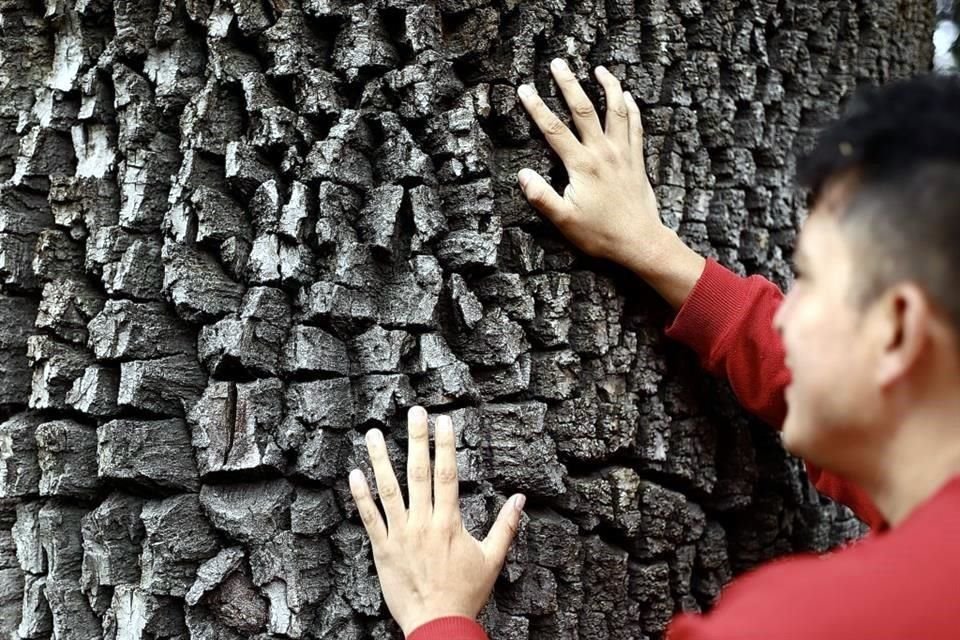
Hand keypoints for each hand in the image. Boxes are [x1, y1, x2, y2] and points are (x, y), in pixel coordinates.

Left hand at [349, 407, 525, 636]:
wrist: (438, 624)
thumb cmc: (466, 593)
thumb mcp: (492, 559)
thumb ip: (505, 526)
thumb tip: (520, 499)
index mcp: (450, 522)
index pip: (447, 474)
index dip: (445, 445)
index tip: (442, 421)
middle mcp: (424, 523)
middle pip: (419, 473)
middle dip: (416, 439)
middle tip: (413, 412)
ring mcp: (401, 535)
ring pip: (389, 489)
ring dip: (380, 459)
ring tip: (372, 433)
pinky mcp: (383, 549)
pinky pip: (370, 518)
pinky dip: (360, 496)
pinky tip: (354, 474)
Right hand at [517, 59, 668, 273]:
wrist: (640, 241)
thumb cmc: (600, 233)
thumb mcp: (564, 220)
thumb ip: (542, 197)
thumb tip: (523, 175)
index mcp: (582, 165)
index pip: (553, 130)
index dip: (537, 108)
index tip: (525, 90)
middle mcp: (603, 152)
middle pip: (584, 109)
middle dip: (569, 84)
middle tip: (558, 64)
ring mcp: (623, 153)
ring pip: (616, 110)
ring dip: (607, 86)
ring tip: (599, 69)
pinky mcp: (636, 159)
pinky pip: (635, 125)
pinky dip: (631, 108)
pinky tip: (627, 96)